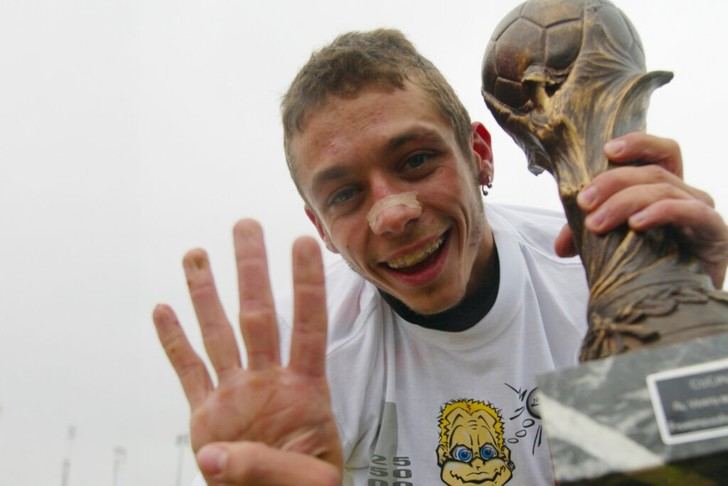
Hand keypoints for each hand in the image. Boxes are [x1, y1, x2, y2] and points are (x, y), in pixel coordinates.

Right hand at [153, 219, 342, 484]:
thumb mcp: (306, 483)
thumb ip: (267, 468)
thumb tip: (215, 457)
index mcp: (304, 391)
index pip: (308, 326)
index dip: (306, 285)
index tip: (304, 241)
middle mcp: (267, 381)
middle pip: (258, 314)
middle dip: (252, 270)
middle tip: (246, 225)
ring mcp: (235, 394)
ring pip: (218, 333)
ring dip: (206, 294)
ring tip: (197, 253)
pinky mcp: (206, 415)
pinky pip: (187, 371)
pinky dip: (173, 342)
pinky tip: (163, 310)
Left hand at [554, 132, 727, 287]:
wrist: (672, 308)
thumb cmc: (646, 270)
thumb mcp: (609, 245)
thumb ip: (585, 236)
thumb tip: (560, 246)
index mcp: (665, 190)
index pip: (660, 152)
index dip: (638, 143)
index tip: (606, 150)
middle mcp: (687, 196)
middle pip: (652, 171)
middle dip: (612, 182)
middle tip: (584, 203)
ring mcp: (702, 213)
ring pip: (663, 190)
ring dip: (623, 203)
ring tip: (596, 224)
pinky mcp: (714, 234)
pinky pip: (691, 212)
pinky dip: (660, 212)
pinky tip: (636, 224)